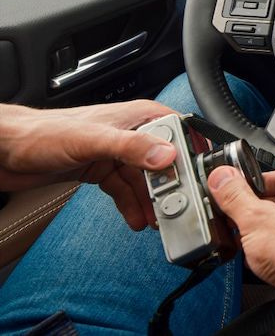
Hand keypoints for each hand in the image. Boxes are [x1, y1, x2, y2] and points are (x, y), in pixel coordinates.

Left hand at [0, 100, 178, 229]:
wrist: (6, 150)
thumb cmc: (41, 133)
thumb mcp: (92, 139)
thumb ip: (131, 147)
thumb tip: (166, 156)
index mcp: (137, 116)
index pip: (179, 133)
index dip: (190, 156)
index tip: (194, 180)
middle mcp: (131, 133)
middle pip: (165, 162)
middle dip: (172, 187)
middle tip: (175, 208)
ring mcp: (116, 152)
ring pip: (146, 180)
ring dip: (152, 201)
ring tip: (156, 220)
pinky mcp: (102, 169)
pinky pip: (126, 190)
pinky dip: (132, 205)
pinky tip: (136, 219)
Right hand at [209, 166, 274, 315]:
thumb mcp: (254, 217)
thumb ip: (234, 195)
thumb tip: (222, 177)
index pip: (273, 175)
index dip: (249, 185)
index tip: (231, 193)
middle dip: (252, 213)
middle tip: (234, 220)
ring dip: (260, 234)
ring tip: (244, 241)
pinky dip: (270, 251)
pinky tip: (256, 260)